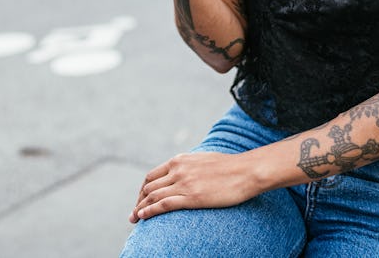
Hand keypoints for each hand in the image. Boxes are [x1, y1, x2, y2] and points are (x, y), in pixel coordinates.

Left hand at [129, 151, 255, 221]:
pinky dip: (149, 211)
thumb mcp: (202, 160)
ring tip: (134, 219)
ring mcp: (184, 183)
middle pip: (149, 186)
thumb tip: (182, 174)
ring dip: (140, 208)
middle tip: (134, 214)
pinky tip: (143, 217)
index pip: (152, 175)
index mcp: (180, 160)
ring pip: (153, 196)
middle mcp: (178, 169)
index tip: (140, 200)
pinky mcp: (191, 197)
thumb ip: (188, 166)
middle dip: (138, 200)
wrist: (244, 171)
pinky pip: (163, 204)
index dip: (142, 189)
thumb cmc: (228, 167)